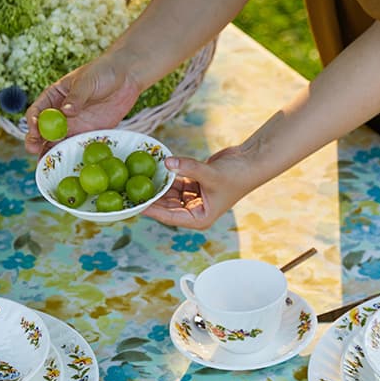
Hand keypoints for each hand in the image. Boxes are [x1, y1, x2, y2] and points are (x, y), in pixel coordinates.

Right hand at [24, 57, 141, 155]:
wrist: (126, 78)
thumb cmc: (103, 72)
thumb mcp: (87, 81)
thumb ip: (76, 97)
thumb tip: (66, 112)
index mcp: (54, 97)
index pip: (38, 112)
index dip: (33, 122)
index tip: (35, 130)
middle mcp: (61, 113)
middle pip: (44, 131)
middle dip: (37, 141)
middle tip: (33, 150)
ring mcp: (74, 125)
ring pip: (58, 142)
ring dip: (51, 153)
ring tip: (45, 165)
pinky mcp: (89, 133)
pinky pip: (77, 146)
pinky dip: (71, 156)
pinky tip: (66, 166)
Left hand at [142, 146, 257, 229]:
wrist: (249, 162)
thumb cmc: (236, 175)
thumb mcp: (209, 174)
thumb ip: (187, 167)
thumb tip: (166, 162)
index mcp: (199, 219)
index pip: (169, 216)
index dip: (152, 210)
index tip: (135, 204)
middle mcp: (194, 211)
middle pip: (167, 206)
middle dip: (152, 198)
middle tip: (130, 191)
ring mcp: (193, 198)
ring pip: (169, 194)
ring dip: (158, 186)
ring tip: (138, 178)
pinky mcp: (193, 184)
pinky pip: (175, 182)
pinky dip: (167, 175)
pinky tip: (154, 168)